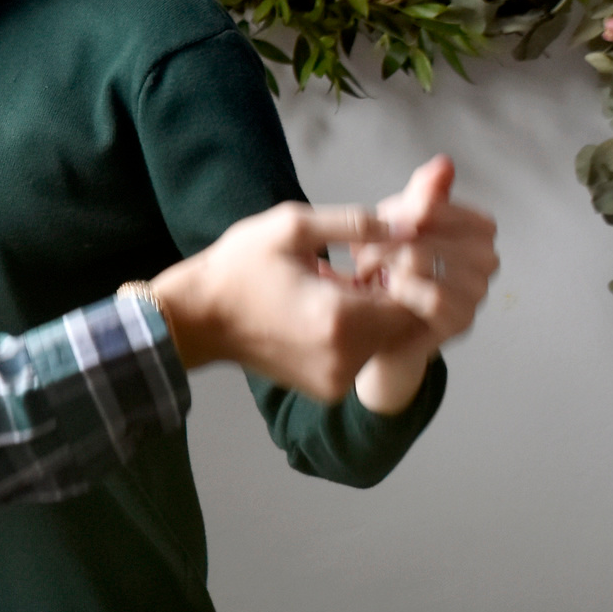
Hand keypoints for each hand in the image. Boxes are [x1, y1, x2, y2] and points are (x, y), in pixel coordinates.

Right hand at [149, 201, 433, 404]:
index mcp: (340, 317)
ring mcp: (335, 379)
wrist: (196, 319)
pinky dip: (355, 335)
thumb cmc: (238, 268)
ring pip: (384, 341)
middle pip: (403, 323)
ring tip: (333, 289)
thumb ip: (354, 223)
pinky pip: (361, 356)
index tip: (374, 256)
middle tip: (353, 269)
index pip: (415, 299)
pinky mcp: (327, 388)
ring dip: (373, 314)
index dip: (405, 273)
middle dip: (390, 294)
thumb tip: (406, 223)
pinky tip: (323, 312)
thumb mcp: (291, 227)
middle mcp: (344, 357)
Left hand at [347, 156, 498, 412]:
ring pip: (424, 259)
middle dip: (385, 237)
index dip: (401, 212)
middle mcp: (488, 259)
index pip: (438, 206)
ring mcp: (477, 292)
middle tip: (361, 247)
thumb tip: (445, 161)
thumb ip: (424, 195)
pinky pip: (431, 296)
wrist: (379, 328)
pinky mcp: (461, 321)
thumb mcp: (401, 224)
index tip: (378, 222)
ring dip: (384, 262)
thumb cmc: (392, 269)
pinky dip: (399, 288)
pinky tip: (380, 289)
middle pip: (428, 231)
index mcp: (479, 230)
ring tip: (364, 269)